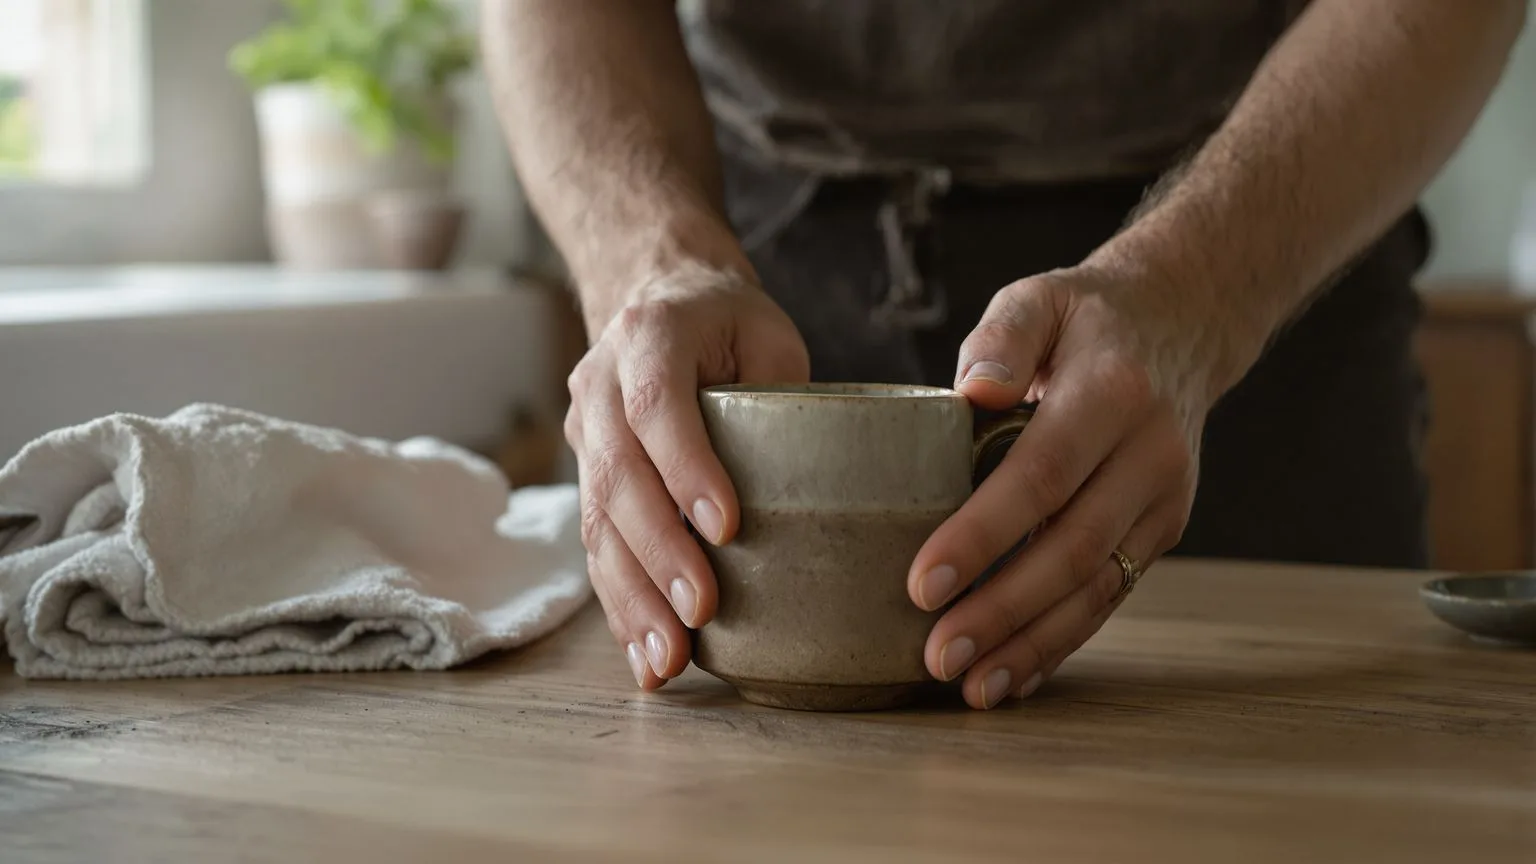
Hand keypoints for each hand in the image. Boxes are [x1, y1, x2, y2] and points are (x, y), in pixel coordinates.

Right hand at [566, 266, 809, 689]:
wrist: (657, 297)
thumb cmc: (728, 321)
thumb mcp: (768, 333)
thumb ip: (785, 395)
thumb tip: (830, 487)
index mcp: (649, 337)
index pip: (655, 406)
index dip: (686, 468)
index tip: (726, 528)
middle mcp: (599, 387)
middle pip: (618, 478)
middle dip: (658, 554)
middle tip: (699, 613)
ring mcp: (583, 435)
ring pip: (598, 525)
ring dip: (632, 598)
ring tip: (668, 660)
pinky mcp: (587, 478)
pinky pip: (597, 549)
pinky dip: (622, 608)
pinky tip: (646, 659)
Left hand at [907, 262, 1249, 708]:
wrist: (1180, 329)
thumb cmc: (1083, 320)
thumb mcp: (1040, 298)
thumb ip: (1003, 335)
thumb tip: (974, 388)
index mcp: (1111, 393)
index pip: (1042, 474)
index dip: (984, 534)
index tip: (923, 583)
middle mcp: (1149, 454)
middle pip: (1071, 548)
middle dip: (1001, 611)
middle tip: (937, 655)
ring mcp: (1164, 500)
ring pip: (1097, 587)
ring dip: (1031, 644)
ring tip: (970, 686)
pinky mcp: (1161, 532)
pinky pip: (1109, 595)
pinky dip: (1060, 642)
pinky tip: (1012, 676)